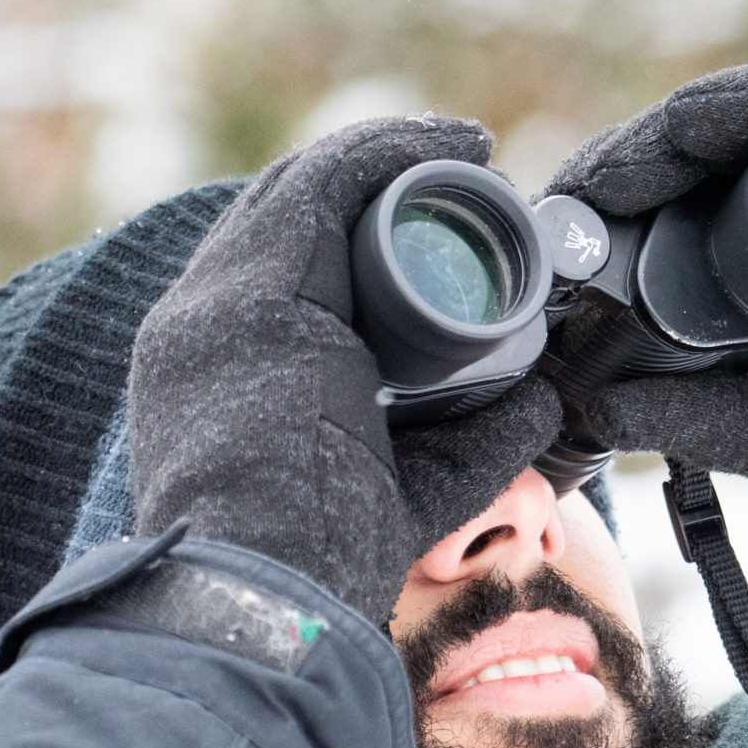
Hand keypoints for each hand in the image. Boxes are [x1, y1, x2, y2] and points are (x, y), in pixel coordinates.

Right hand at [130, 116, 560, 626]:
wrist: (262, 601)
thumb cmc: (324, 567)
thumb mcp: (411, 488)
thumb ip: (474, 443)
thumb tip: (545, 399)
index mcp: (219, 369)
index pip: (280, 267)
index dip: (357, 228)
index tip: (439, 217)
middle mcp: (202, 324)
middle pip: (287, 216)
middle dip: (378, 179)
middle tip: (467, 169)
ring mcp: (217, 307)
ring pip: (302, 190)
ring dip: (392, 155)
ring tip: (468, 148)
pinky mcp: (251, 300)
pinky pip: (321, 190)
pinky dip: (386, 155)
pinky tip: (447, 147)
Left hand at [545, 60, 747, 634]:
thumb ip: (698, 424)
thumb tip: (582, 408)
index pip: (682, 213)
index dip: (615, 206)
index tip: (556, 228)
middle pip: (713, 154)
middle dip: (636, 159)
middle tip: (577, 190)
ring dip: (690, 122)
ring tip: (630, 161)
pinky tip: (718, 119)